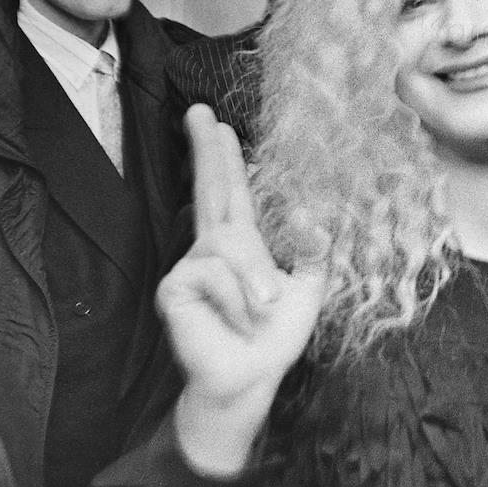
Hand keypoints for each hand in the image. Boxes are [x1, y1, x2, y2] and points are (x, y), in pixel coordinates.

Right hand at [156, 105, 328, 474]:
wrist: (253, 376)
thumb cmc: (276, 334)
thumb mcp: (307, 285)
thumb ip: (311, 247)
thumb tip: (312, 210)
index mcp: (242, 241)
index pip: (232, 191)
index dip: (223, 157)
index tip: (216, 123)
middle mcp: (212, 245)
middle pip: (210, 188)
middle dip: (206, 149)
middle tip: (198, 110)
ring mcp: (191, 264)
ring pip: (232, 245)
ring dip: (256, 281)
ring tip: (260, 309)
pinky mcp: (175, 285)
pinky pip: (216, 272)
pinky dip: (237, 297)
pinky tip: (233, 318)